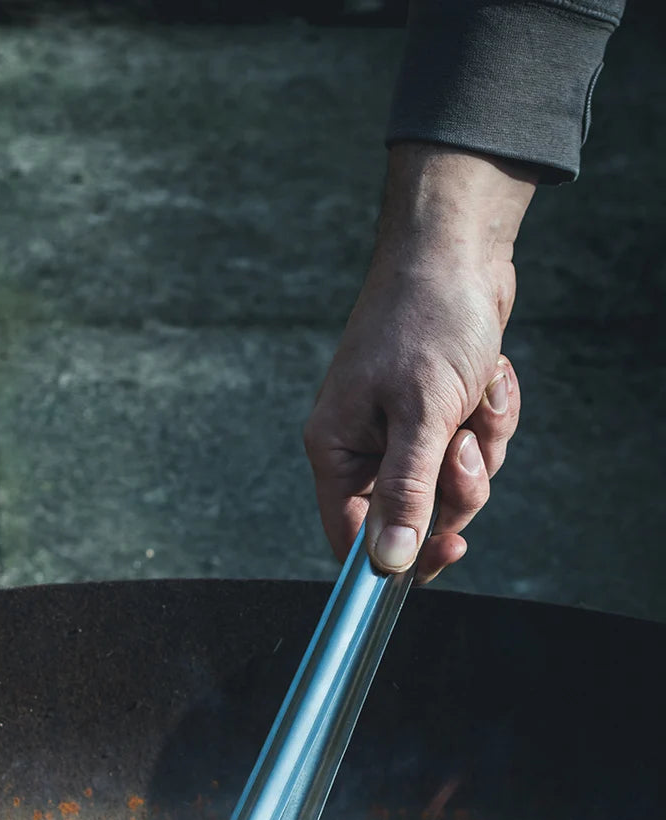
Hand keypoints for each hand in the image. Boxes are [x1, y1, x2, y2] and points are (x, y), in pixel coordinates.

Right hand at [303, 144, 536, 581]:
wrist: (457, 248)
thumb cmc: (426, 319)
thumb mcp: (421, 413)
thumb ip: (406, 492)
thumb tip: (388, 563)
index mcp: (337, 449)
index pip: (353, 536)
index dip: (396, 557)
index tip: (448, 549)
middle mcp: (364, 447)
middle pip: (414, 517)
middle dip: (456, 487)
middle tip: (466, 445)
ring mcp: (402, 432)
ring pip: (452, 486)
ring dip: (482, 447)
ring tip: (480, 395)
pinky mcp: (438, 415)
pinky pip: (473, 450)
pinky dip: (491, 419)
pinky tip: (490, 377)